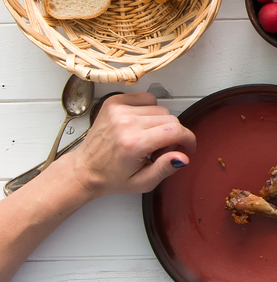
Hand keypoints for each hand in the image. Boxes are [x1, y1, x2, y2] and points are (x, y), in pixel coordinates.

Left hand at [62, 92, 195, 198]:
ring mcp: (119, 110)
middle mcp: (126, 122)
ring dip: (161, 123)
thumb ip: (165, 169)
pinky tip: (140, 124)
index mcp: (133, 143)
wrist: (84, 169)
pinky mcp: (114, 102)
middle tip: (161, 149)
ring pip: (161, 108)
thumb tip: (183, 157)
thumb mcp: (142, 183)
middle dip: (173, 134)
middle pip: (170, 119)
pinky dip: (149, 110)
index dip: (188, 139)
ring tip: (148, 137)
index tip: (187, 147)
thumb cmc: (110, 177)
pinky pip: (147, 98)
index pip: (176, 131)